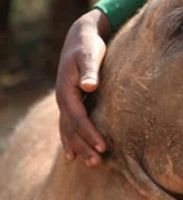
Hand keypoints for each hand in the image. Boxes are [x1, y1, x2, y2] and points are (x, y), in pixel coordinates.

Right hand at [55, 9, 110, 165]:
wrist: (80, 36)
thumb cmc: (89, 45)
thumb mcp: (90, 54)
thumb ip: (90, 70)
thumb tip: (90, 86)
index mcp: (67, 90)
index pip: (79, 118)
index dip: (90, 133)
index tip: (103, 146)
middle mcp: (63, 99)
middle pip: (71, 129)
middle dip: (84, 146)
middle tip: (97, 163)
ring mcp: (65, 101)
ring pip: (68, 129)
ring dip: (78, 146)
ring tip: (89, 163)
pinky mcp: (71, 100)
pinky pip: (67, 125)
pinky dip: (70, 139)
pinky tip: (74, 153)